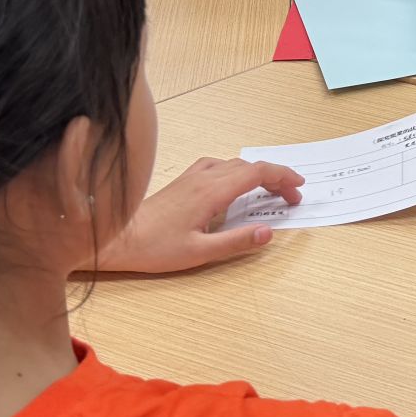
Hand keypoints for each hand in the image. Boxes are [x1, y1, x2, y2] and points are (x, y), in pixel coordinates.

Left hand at [90, 157, 303, 273]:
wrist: (118, 237)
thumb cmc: (155, 248)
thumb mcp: (200, 252)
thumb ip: (236, 241)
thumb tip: (269, 232)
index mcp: (212, 191)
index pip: (257, 173)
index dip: (282, 177)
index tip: (298, 190)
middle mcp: (204, 177)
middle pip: (249, 166)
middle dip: (275, 177)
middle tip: (291, 197)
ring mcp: (192, 176)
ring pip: (233, 164)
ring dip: (256, 173)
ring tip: (269, 190)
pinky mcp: (183, 181)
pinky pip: (217, 165)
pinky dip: (235, 171)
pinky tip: (233, 185)